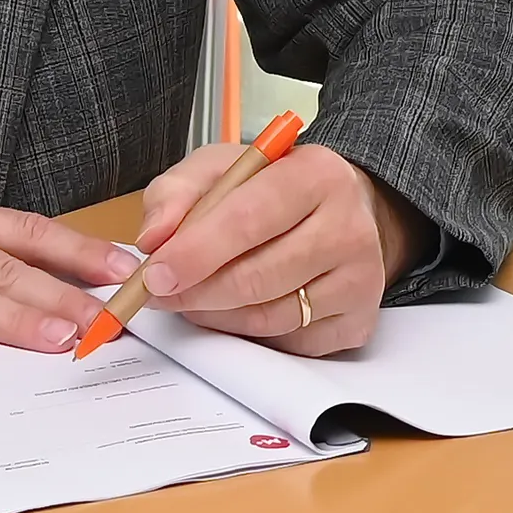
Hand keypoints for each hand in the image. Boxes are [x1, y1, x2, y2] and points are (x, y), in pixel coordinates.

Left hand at [126, 142, 417, 357]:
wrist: (343, 210)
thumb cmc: (275, 189)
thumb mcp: (222, 168)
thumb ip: (177, 193)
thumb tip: (152, 239)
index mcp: (317, 174)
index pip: (248, 219)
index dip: (195, 253)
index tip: (154, 275)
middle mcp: (349, 227)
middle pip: (257, 278)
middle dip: (195, 293)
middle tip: (158, 294)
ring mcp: (359, 280)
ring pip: (268, 318)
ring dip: (216, 316)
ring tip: (194, 298)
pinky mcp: (357, 320)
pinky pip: (287, 343)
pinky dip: (250, 334)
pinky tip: (237, 310)